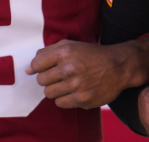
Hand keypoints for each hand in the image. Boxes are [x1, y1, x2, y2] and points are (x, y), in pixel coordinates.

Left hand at [27, 38, 148, 108]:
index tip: (44, 69)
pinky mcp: (82, 99)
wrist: (120, 66)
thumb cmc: (94, 55)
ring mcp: (76, 85)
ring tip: (68, 84)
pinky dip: (65, 99)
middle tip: (60, 76)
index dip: (37, 67)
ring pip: (49, 93)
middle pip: (41, 80)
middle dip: (48, 79)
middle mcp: (70, 68)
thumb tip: (29, 68)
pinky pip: (60, 103)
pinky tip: (74, 91)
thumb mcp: (73, 45)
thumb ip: (49, 52)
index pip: (36, 64)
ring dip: (56, 89)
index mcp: (65, 52)